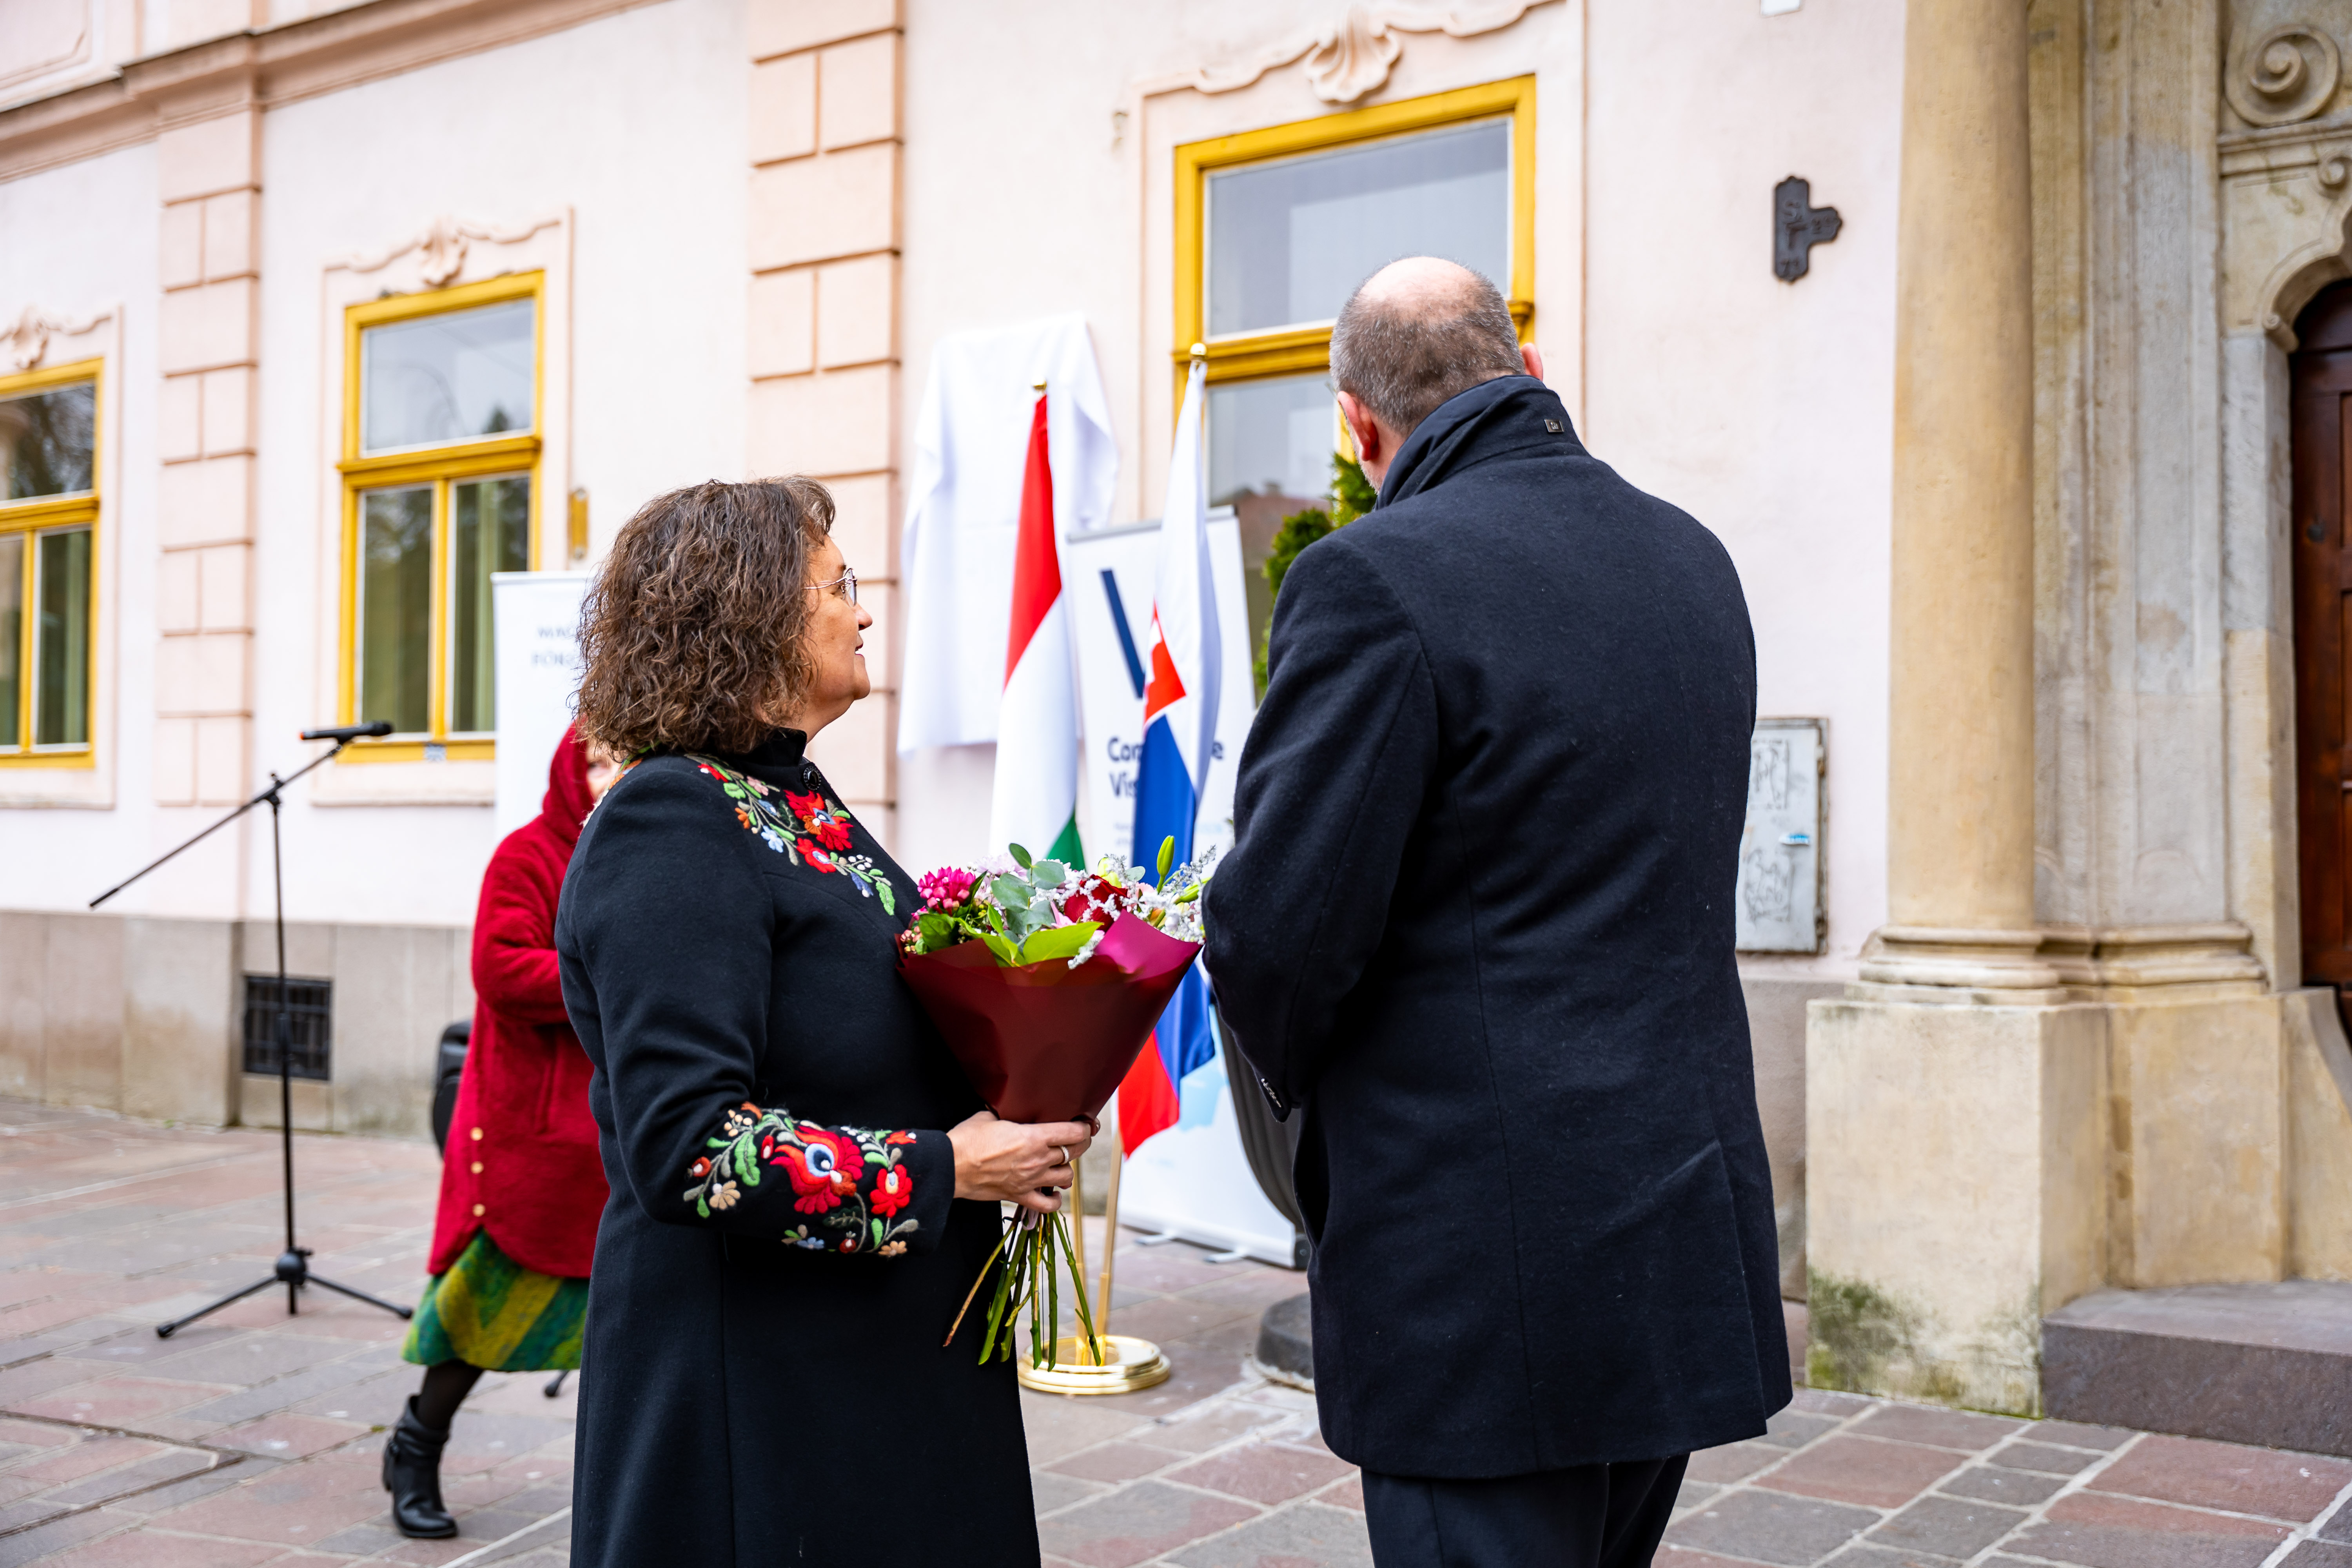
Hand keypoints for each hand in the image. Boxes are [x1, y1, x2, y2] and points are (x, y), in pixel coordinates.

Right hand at [949, 1111, 1094, 1213]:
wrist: (950, 1166)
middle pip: (1074, 1153)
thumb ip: (1008, 1115)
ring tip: (1061, 1164)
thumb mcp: (990, 1116)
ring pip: (1066, 1177)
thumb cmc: (968, 1139)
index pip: (1073, 1133)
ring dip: (1066, 1170)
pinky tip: (1055, 1193)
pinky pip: (1047, 1205)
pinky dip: (1055, 1201)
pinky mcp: (1019, 1196)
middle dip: (1080, 1145)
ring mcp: (1030, 1180)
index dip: (1083, 1128)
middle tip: (1078, 1140)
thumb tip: (1009, 1109)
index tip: (1084, 1125)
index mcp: (1034, 1137)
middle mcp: (1037, 1159)